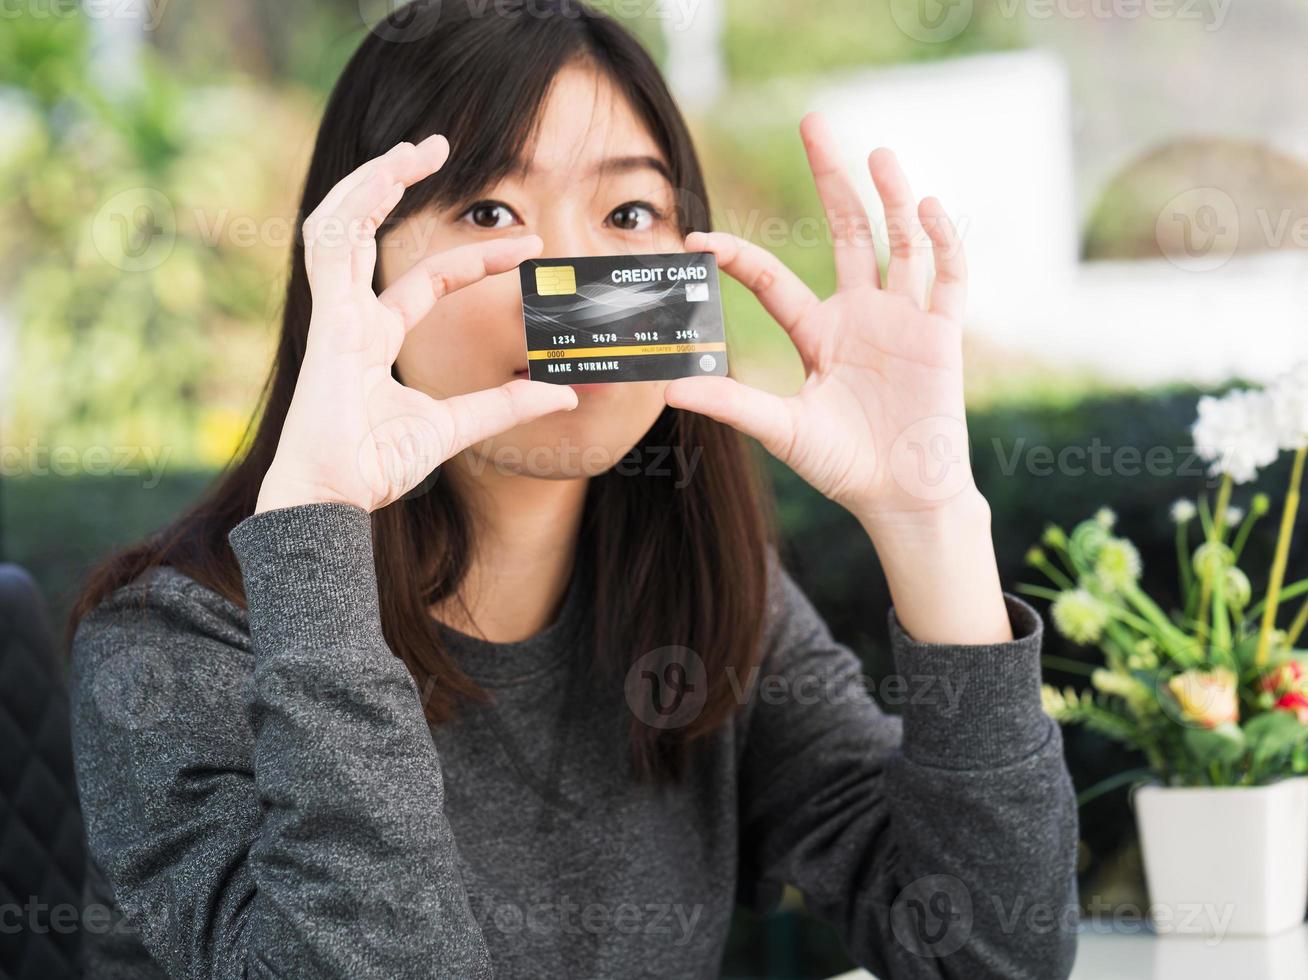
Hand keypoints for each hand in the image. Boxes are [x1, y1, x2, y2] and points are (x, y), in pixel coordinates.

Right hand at [256, 135, 577, 513]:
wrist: (332, 500)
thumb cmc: (375, 468)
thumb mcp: (455, 426)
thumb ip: (506, 405)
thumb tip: (566, 392)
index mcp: (375, 337)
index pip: (429, 279)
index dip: (477, 258)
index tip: (531, 247)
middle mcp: (351, 317)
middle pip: (368, 232)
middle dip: (396, 185)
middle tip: (438, 146)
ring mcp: (333, 314)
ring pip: (341, 224)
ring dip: (372, 180)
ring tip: (413, 148)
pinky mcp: (324, 319)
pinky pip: (331, 247)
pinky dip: (353, 206)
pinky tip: (383, 175)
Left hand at [664, 112, 978, 531]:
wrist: (902, 496)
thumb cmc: (842, 466)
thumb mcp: (782, 429)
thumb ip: (733, 404)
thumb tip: (668, 389)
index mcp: (818, 333)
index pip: (773, 280)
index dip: (739, 257)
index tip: (699, 241)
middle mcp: (860, 315)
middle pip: (848, 232)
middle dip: (832, 179)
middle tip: (814, 123)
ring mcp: (903, 319)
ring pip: (900, 243)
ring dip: (892, 197)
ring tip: (878, 153)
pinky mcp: (942, 334)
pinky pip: (948, 278)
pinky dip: (941, 243)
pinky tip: (925, 209)